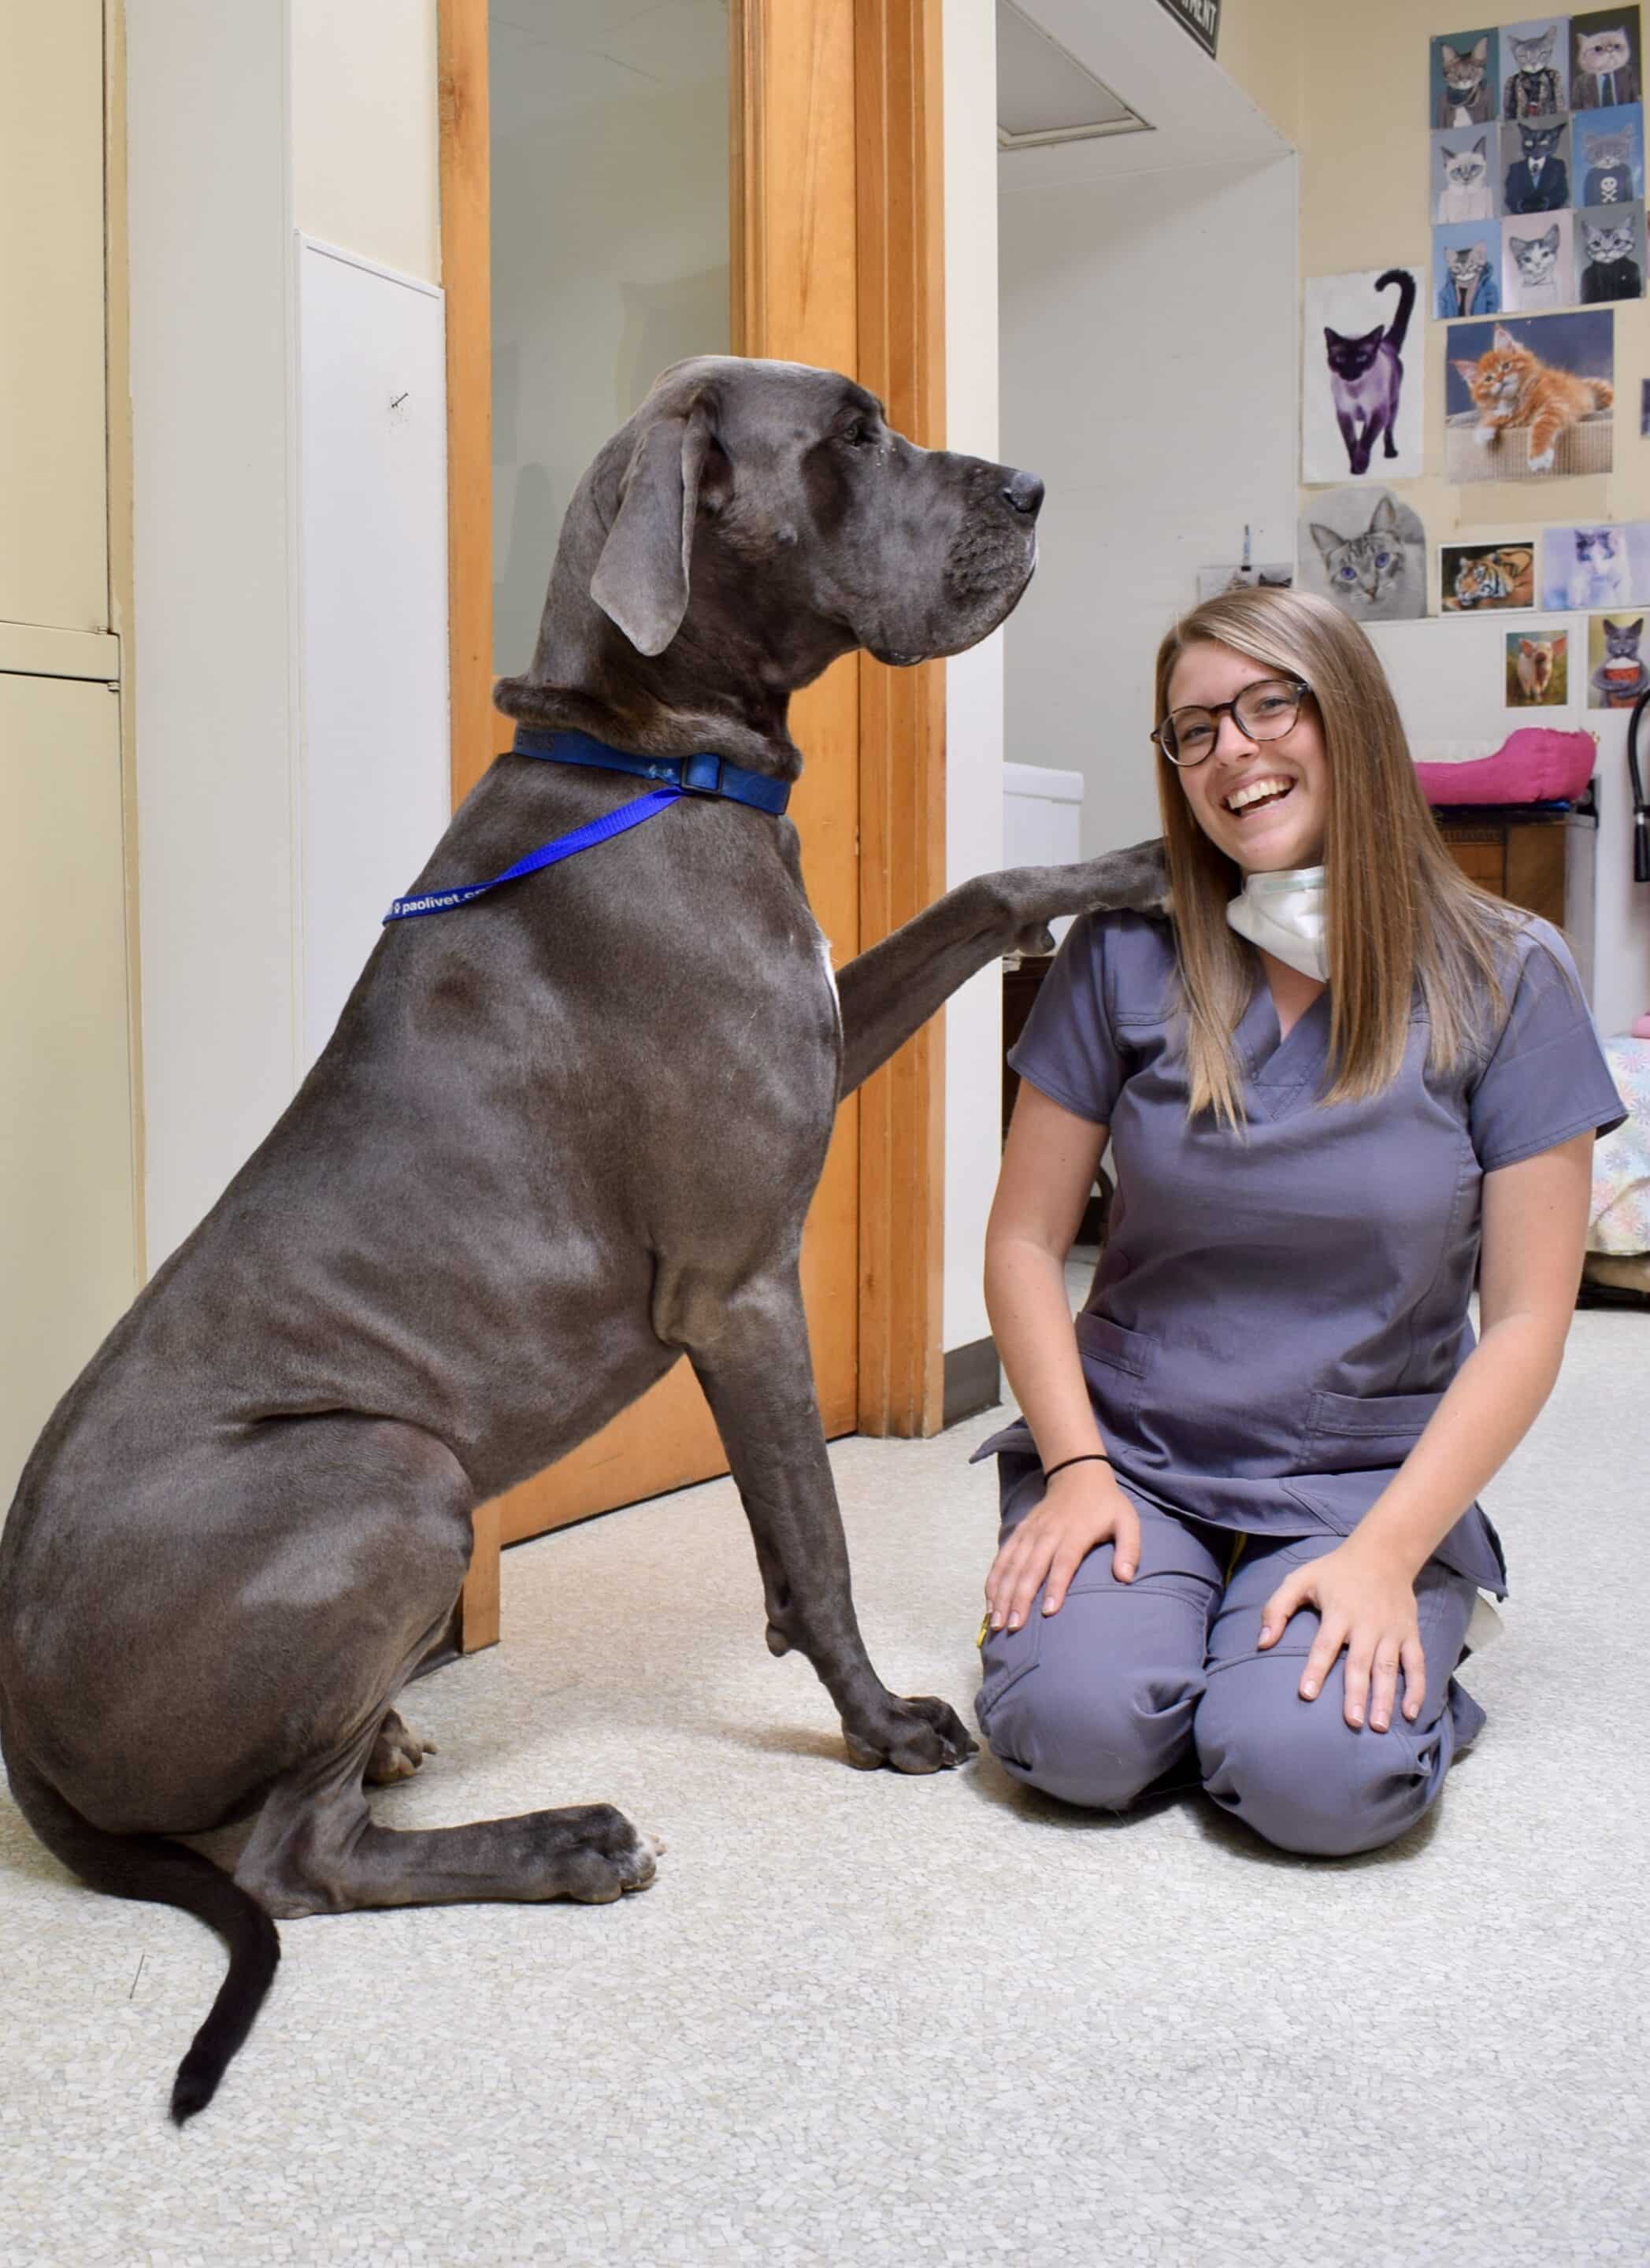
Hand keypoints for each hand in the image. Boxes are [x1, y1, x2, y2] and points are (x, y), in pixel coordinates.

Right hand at [985, 1466, 1138, 1632]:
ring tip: (996, 1621)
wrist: (1078, 1474)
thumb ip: (1129, 1550)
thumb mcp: (1127, 1522)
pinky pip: (1003, 1557)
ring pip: (1012, 1565)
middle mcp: (1048, 1533)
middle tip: (1012, 1627)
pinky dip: (994, 1579)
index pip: (1063, 1563)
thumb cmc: (1106, 1505)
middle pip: (1031, 1568)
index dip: (1055, 1586)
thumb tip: (1125, 1578)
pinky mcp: (1020, 1531)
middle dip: (1019, 1599)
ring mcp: (1031, 1532)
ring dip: (1002, 1593)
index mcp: (1075, 1533)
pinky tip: (989, 1601)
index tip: (1048, 1612)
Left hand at [1257, 1538, 1425, 1732]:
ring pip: (1389, 1668)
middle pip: (1360, 1663)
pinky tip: (1411, 1712)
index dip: (1316, 1669)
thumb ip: (1277, 1608)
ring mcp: (1391, 1631)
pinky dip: (1417, 1688)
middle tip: (1353, 1722)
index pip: (1325, 1645)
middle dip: (1357, 1694)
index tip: (1307, 1695)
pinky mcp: (1410, 1634)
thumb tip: (1262, 1642)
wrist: (1383, 1554)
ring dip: (1386, 1697)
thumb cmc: (1334, 1571)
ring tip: (1378, 1726)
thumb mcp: (1300, 1579)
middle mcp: (1367, 1624)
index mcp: (1339, 1611)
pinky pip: (1417, 1664)